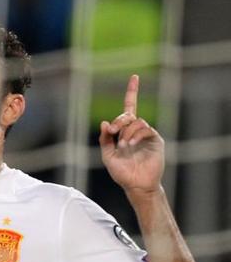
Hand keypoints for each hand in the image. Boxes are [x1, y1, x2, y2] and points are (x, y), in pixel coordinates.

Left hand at [99, 75, 164, 194]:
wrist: (136, 185)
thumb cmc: (121, 172)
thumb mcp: (107, 155)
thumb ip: (105, 139)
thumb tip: (104, 123)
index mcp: (125, 131)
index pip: (129, 107)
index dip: (132, 92)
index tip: (135, 77)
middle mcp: (137, 130)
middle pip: (128, 115)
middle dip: (119, 121)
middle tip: (113, 132)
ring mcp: (147, 135)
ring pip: (136, 122)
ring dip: (127, 132)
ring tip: (124, 146)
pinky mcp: (156, 140)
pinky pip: (146, 130)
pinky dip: (136, 135)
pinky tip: (130, 145)